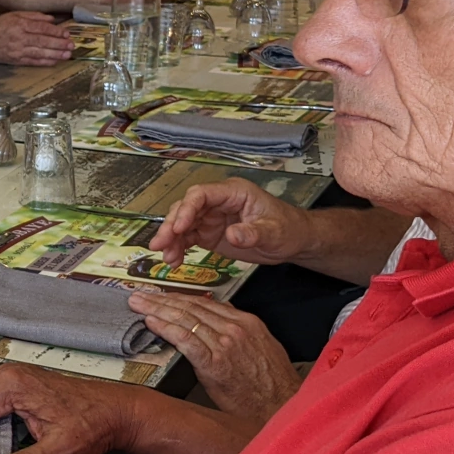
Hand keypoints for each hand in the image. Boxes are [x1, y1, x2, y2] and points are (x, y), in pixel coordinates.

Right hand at [0, 10, 73, 65]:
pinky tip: (55, 61)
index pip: (41, 28)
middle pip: (43, 41)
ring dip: (55, 54)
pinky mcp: (16, 60)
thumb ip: (33, 16)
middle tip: (71, 45)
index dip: (55, 31)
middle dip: (59, 44)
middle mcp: (19, 38)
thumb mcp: (14, 15)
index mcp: (19, 25)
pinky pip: (33, 62)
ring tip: (67, 55)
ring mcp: (18, 51)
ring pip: (40, 53)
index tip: (66, 33)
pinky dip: (45, 62)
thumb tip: (52, 19)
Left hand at [127, 291, 301, 422]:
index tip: (161, 295)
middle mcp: (235, 328)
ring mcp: (224, 345)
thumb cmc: (270, 384)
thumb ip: (241, 330)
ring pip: (185, 319)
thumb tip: (222, 314)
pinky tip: (151, 323)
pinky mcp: (215, 364)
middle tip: (140, 295)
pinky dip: (166, 329)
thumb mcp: (262, 347)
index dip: (179, 297)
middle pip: (191, 307)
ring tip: (138, 304)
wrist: (279, 408)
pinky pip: (185, 340)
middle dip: (162, 299)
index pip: (205, 302)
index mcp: (246, 322)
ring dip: (157, 309)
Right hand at [149, 177, 313, 266]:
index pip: (202, 194)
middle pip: (186, 208)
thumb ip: (253, 233)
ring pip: (183, 224)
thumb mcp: (274, 232)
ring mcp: (212, 217)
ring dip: (171, 239)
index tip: (179, 227)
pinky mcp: (209, 233)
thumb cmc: (287, 229)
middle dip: (171, 226)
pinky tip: (173, 261)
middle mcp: (218, 202)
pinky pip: (188, 238)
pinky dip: (179, 248)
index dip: (187, 209)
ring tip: (166, 257)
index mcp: (233, 193)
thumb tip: (233, 235)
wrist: (293, 241)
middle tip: (161, 244)